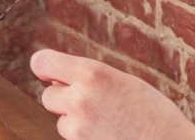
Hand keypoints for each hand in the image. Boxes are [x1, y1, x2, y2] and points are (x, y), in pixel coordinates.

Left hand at [31, 49, 194, 139]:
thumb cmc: (152, 112)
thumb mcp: (122, 80)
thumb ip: (88, 77)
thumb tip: (54, 79)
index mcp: (92, 73)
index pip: (42, 62)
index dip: (44, 66)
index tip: (49, 72)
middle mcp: (80, 99)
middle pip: (48, 96)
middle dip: (63, 98)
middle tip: (91, 102)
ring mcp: (79, 128)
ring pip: (61, 121)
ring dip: (75, 121)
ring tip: (107, 122)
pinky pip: (73, 139)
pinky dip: (85, 138)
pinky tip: (108, 135)